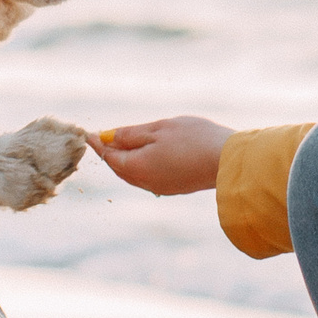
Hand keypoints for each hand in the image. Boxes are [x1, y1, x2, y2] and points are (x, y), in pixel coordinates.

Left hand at [87, 116, 232, 196]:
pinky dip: (141, 165)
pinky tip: (145, 154)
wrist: (229, 162)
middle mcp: (145, 182)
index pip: (108, 155)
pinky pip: (148, 176)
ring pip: (133, 173)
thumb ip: (131, 134)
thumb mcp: (159, 129)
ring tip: (121, 144)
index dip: (98, 142)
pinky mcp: (174, 187)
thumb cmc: (194, 140)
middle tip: (101, 138)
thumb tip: (108, 137)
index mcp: (136, 167)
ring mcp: (160, 187)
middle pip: (119, 167)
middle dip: (110, 153)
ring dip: (126, 159)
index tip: (87, 133)